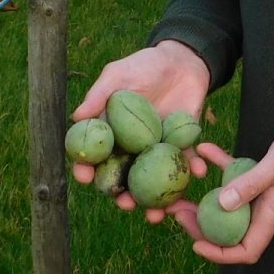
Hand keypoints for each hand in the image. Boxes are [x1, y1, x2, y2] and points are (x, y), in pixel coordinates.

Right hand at [71, 40, 210, 222]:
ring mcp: (157, 149)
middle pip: (123, 177)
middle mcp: (132, 146)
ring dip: (155, 199)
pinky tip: (196, 173)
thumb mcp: (119, 74)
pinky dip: (191, 169)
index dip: (87, 168)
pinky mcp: (182, 145)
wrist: (182, 61)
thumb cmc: (144, 65)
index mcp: (112, 132)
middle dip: (122, 195)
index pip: (96, 155)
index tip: (84, 178)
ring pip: (153, 179)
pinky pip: (186, 162)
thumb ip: (99, 95)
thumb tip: (77, 116)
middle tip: (124, 204)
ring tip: (157, 212)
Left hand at [170, 120, 273, 264]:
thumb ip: (250, 183)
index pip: (245, 251)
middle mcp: (267, 210)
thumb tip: (220, 204)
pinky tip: (204, 149)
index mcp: (272, 214)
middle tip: (176, 211)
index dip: (219, 254)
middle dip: (202, 226)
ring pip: (229, 207)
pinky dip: (221, 168)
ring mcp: (265, 195)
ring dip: (205, 201)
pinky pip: (238, 178)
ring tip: (181, 191)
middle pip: (230, 231)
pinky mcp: (264, 177)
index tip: (195, 243)